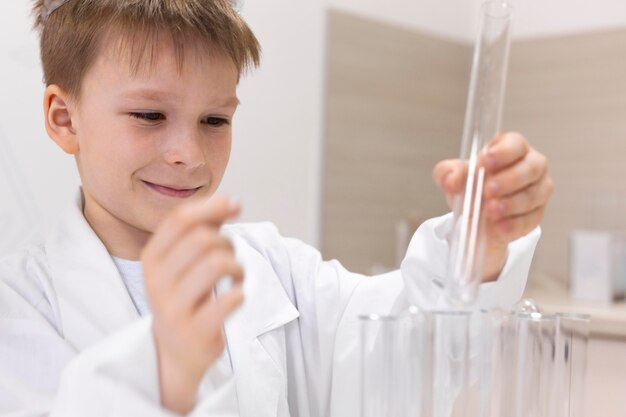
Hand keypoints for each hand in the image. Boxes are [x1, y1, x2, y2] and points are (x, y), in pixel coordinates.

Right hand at [142, 195, 243, 413]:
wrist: (176, 350)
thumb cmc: (186, 296)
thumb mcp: (184, 261)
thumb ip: (204, 228)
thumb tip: (233, 201)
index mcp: (152, 258)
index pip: (180, 220)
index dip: (212, 207)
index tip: (235, 206)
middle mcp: (157, 282)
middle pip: (202, 239)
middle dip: (227, 243)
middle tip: (230, 258)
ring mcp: (174, 308)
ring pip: (217, 264)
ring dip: (237, 266)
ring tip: (235, 276)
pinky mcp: (196, 330)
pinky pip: (231, 299)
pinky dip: (241, 293)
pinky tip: (235, 297)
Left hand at [433, 132, 552, 280]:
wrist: (475, 216)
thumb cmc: (471, 186)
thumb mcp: (454, 177)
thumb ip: (448, 174)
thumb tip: (450, 181)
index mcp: (511, 149)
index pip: (516, 143)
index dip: (504, 152)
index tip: (486, 161)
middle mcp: (531, 166)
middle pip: (532, 167)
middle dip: (509, 179)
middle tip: (487, 190)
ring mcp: (538, 190)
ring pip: (534, 194)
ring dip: (511, 203)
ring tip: (491, 211)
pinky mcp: (536, 214)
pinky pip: (531, 219)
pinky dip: (514, 224)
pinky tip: (500, 227)